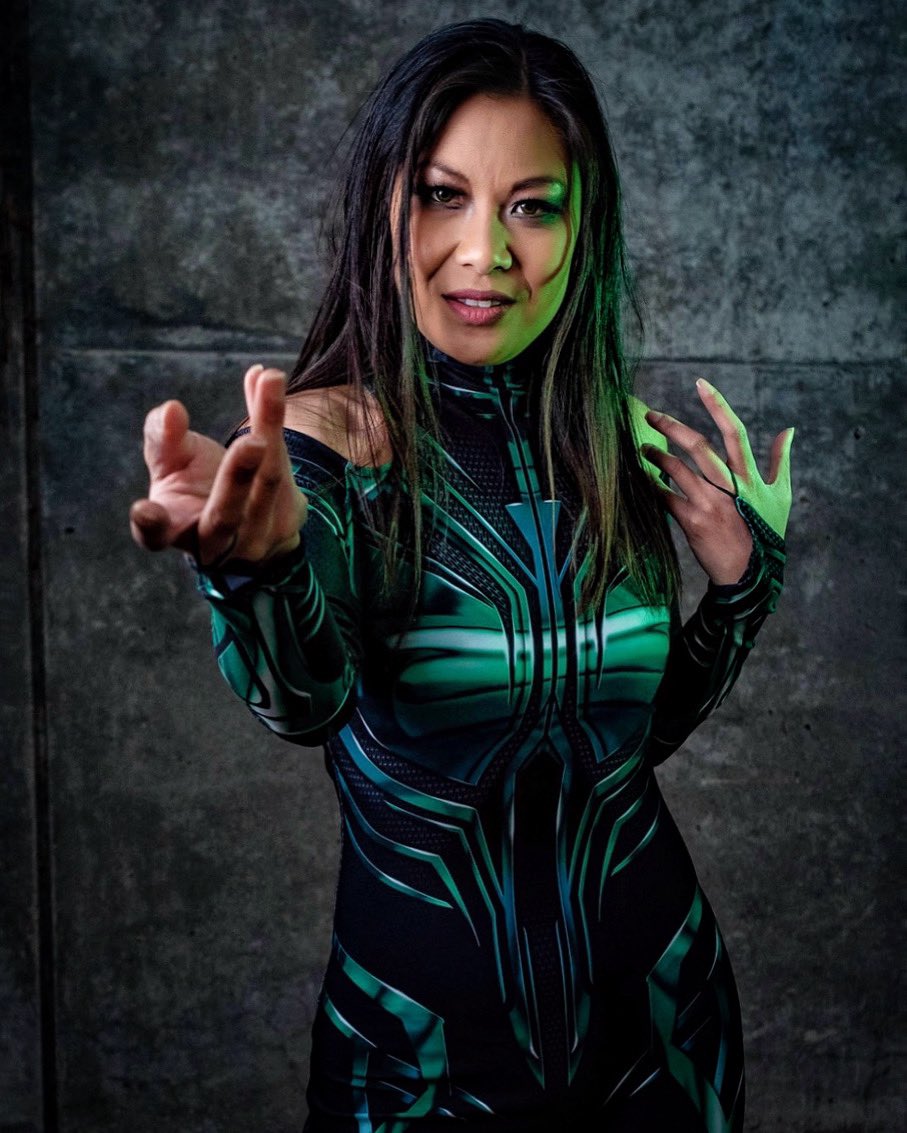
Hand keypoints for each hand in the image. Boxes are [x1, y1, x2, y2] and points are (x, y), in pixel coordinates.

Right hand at [129, 365, 307, 566]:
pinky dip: (275, 419)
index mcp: (175, 530)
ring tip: (268, 381)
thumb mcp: (170, 463)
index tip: (146, 511)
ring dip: (269, 428)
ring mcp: (257, 537)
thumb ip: (163, 438)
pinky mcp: (288, 520)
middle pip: (225, 514)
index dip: (149, 526)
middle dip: (238, 478)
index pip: (157, 536)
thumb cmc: (193, 486)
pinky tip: (267, 381)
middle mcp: (217, 543)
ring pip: (267, 483)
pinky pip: (286, 466)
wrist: (248, 515)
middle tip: (252, 441)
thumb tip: (172, 411)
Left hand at [642, 378, 793, 584]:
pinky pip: (665, 498)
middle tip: (650, 414)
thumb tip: (789, 430)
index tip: (699, 383)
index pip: (733, 432)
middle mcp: (730, 486)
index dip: (717, 405)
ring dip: (656, 456)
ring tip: (642, 448)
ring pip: (677, 470)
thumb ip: (780, 460)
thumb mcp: (780, 495)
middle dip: (672, 426)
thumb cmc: (765, 533)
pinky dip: (652, 486)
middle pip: (699, 446)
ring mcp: (710, 504)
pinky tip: (641, 478)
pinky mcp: (692, 522)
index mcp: (750, 476)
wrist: (749, 573)